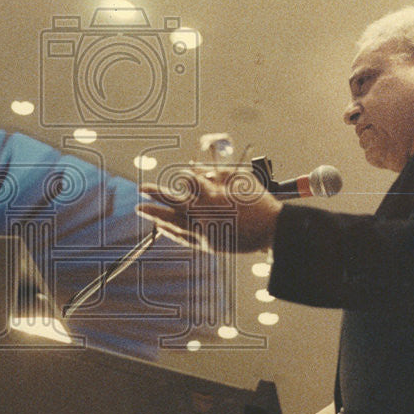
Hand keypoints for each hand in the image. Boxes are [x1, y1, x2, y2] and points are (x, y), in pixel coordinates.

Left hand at [137, 163, 281, 252]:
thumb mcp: (241, 180)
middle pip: (173, 202)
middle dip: (155, 194)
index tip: (184, 174)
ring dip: (156, 215)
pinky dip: (170, 231)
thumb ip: (217, 174)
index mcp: (213, 195)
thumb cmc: (259, 202)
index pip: (189, 182)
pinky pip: (183, 237)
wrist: (272, 231)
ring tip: (142, 210)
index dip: (185, 177)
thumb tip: (198, 170)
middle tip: (141, 189)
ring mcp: (204, 230)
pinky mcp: (207, 243)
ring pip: (172, 222)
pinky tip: (161, 227)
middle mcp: (204, 213)